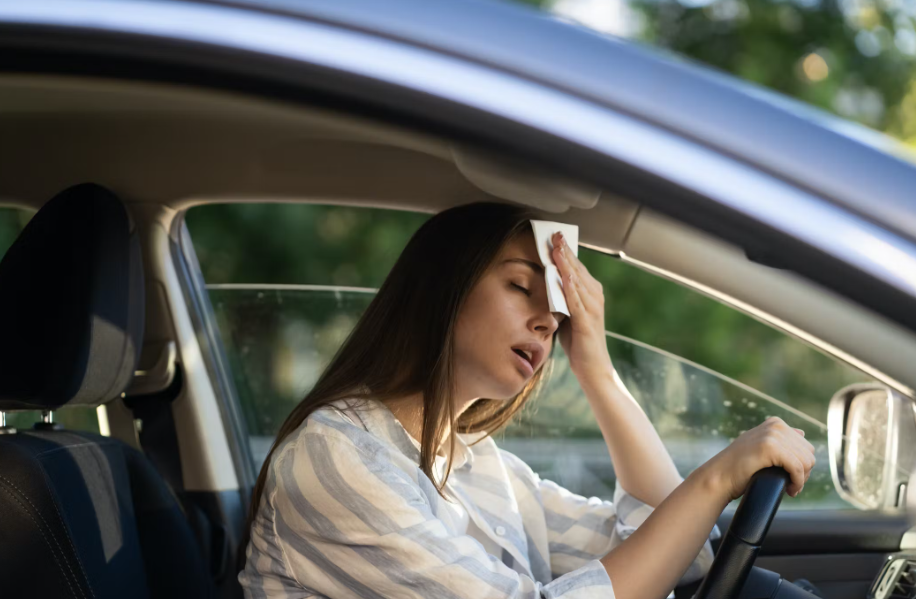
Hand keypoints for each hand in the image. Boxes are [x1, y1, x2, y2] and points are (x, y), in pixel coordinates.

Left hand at [550, 232, 613, 384]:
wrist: (593, 370)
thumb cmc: (580, 344)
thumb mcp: (567, 316)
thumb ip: (561, 300)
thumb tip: (547, 285)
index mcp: (591, 295)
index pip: (577, 268)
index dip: (566, 252)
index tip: (555, 236)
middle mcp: (595, 298)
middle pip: (578, 269)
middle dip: (566, 251)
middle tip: (555, 234)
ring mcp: (593, 309)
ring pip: (578, 281)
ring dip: (566, 264)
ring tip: (557, 248)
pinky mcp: (587, 322)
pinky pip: (576, 301)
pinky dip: (570, 287)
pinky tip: (563, 275)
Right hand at [701, 416, 815, 500]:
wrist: (720, 476)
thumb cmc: (740, 467)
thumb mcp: (761, 446)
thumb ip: (779, 438)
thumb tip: (802, 432)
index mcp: (776, 423)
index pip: (806, 446)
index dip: (802, 466)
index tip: (791, 478)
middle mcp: (776, 425)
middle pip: (809, 454)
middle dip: (804, 473)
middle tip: (791, 485)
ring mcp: (772, 434)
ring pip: (806, 462)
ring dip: (801, 480)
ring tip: (790, 488)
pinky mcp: (770, 447)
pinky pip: (797, 468)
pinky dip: (797, 482)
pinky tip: (790, 490)